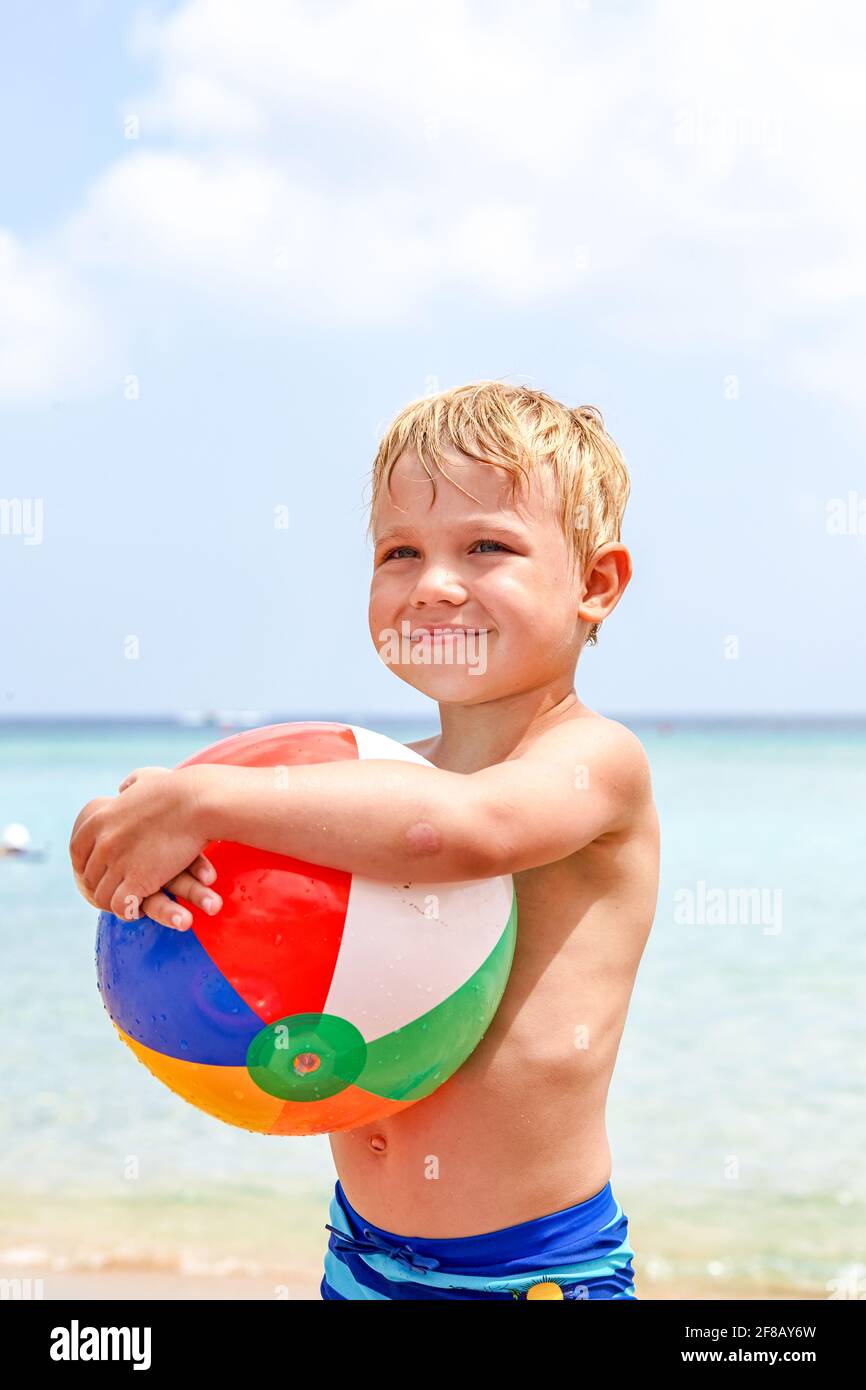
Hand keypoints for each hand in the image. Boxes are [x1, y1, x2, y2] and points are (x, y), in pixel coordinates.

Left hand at [69, 766, 211, 921]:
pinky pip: (122, 907)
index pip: (78, 853)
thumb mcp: (146, 779)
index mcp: (98, 820)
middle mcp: (103, 843)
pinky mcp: (138, 880)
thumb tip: (124, 787)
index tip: (105, 872)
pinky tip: (142, 907)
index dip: (89, 866)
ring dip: (118, 901)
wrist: (200, 802)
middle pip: (90, 878)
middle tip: (123, 889)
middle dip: (105, 886)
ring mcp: (118, 863)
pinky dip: (130, 911)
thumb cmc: (180, 790)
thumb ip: (131, 784)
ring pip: (103, 897)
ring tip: (133, 901)